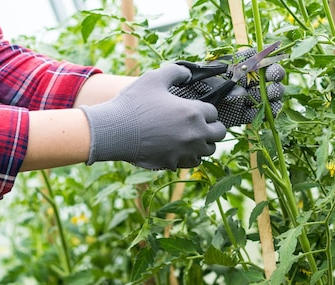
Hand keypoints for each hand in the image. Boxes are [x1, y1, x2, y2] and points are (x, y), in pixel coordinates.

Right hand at [80, 64, 225, 169]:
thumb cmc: (134, 103)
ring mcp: (186, 151)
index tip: (197, 109)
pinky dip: (189, 156)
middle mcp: (195, 134)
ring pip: (208, 151)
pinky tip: (180, 149)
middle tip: (202, 124)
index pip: (214, 113)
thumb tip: (188, 73)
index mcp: (193, 112)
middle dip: (212, 127)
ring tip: (192, 137)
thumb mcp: (154, 78)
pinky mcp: (174, 163)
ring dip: (203, 143)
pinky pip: (191, 162)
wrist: (115, 131)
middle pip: (219, 133)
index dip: (206, 110)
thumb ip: (175, 72)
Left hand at [169, 47, 285, 126]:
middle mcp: (238, 81)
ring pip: (264, 95)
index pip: (252, 58)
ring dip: (273, 94)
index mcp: (230, 66)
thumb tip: (241, 94)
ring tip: (273, 95)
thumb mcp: (197, 79)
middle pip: (263, 76)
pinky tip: (271, 110)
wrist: (173, 110)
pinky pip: (256, 114)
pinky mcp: (238, 116)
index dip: (264, 59)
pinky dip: (266, 112)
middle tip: (272, 80)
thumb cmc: (182, 88)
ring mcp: (240, 99)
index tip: (269, 62)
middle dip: (272, 76)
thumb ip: (218, 83)